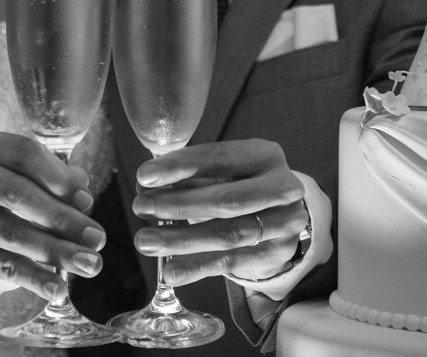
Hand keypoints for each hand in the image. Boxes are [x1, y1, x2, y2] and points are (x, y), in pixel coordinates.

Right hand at [0, 132, 106, 302]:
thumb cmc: (19, 199)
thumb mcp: (40, 181)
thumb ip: (63, 183)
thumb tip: (82, 198)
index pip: (25, 154)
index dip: (58, 177)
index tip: (88, 200)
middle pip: (17, 193)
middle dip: (63, 219)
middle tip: (97, 239)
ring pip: (11, 233)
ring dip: (56, 251)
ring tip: (89, 264)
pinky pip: (2, 267)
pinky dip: (34, 280)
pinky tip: (59, 289)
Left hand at [131, 139, 307, 285]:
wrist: (281, 216)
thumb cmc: (241, 185)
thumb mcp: (223, 171)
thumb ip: (189, 175)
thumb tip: (146, 186)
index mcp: (264, 155)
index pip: (219, 158)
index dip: (179, 167)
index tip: (144, 176)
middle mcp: (282, 187)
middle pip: (227, 200)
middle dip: (178, 204)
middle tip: (141, 207)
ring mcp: (285, 223)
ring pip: (228, 235)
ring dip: (181, 240)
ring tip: (146, 241)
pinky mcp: (276, 253)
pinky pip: (231, 262)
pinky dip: (196, 268)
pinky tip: (170, 271)